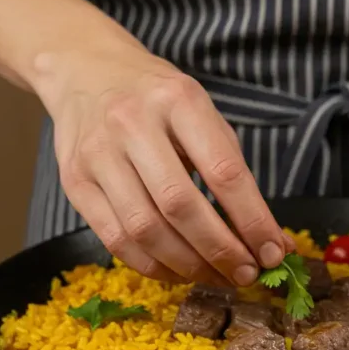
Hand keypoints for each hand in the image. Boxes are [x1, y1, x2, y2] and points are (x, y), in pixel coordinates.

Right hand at [36, 46, 291, 285]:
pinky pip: (116, 240)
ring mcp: (98, 155)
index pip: (223, 171)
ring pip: (145, 230)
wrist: (87, 72)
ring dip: (188, 265)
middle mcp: (132, 124)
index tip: (273, 252)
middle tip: (247, 275)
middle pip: (179, 206)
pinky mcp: (75, 183)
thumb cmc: (158, 101)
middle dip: (221, 251)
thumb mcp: (202, 114)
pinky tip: (179, 271)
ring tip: (217, 277)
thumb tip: (272, 240)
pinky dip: (153, 266)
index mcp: (178, 101)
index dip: (252, 220)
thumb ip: (235, 174)